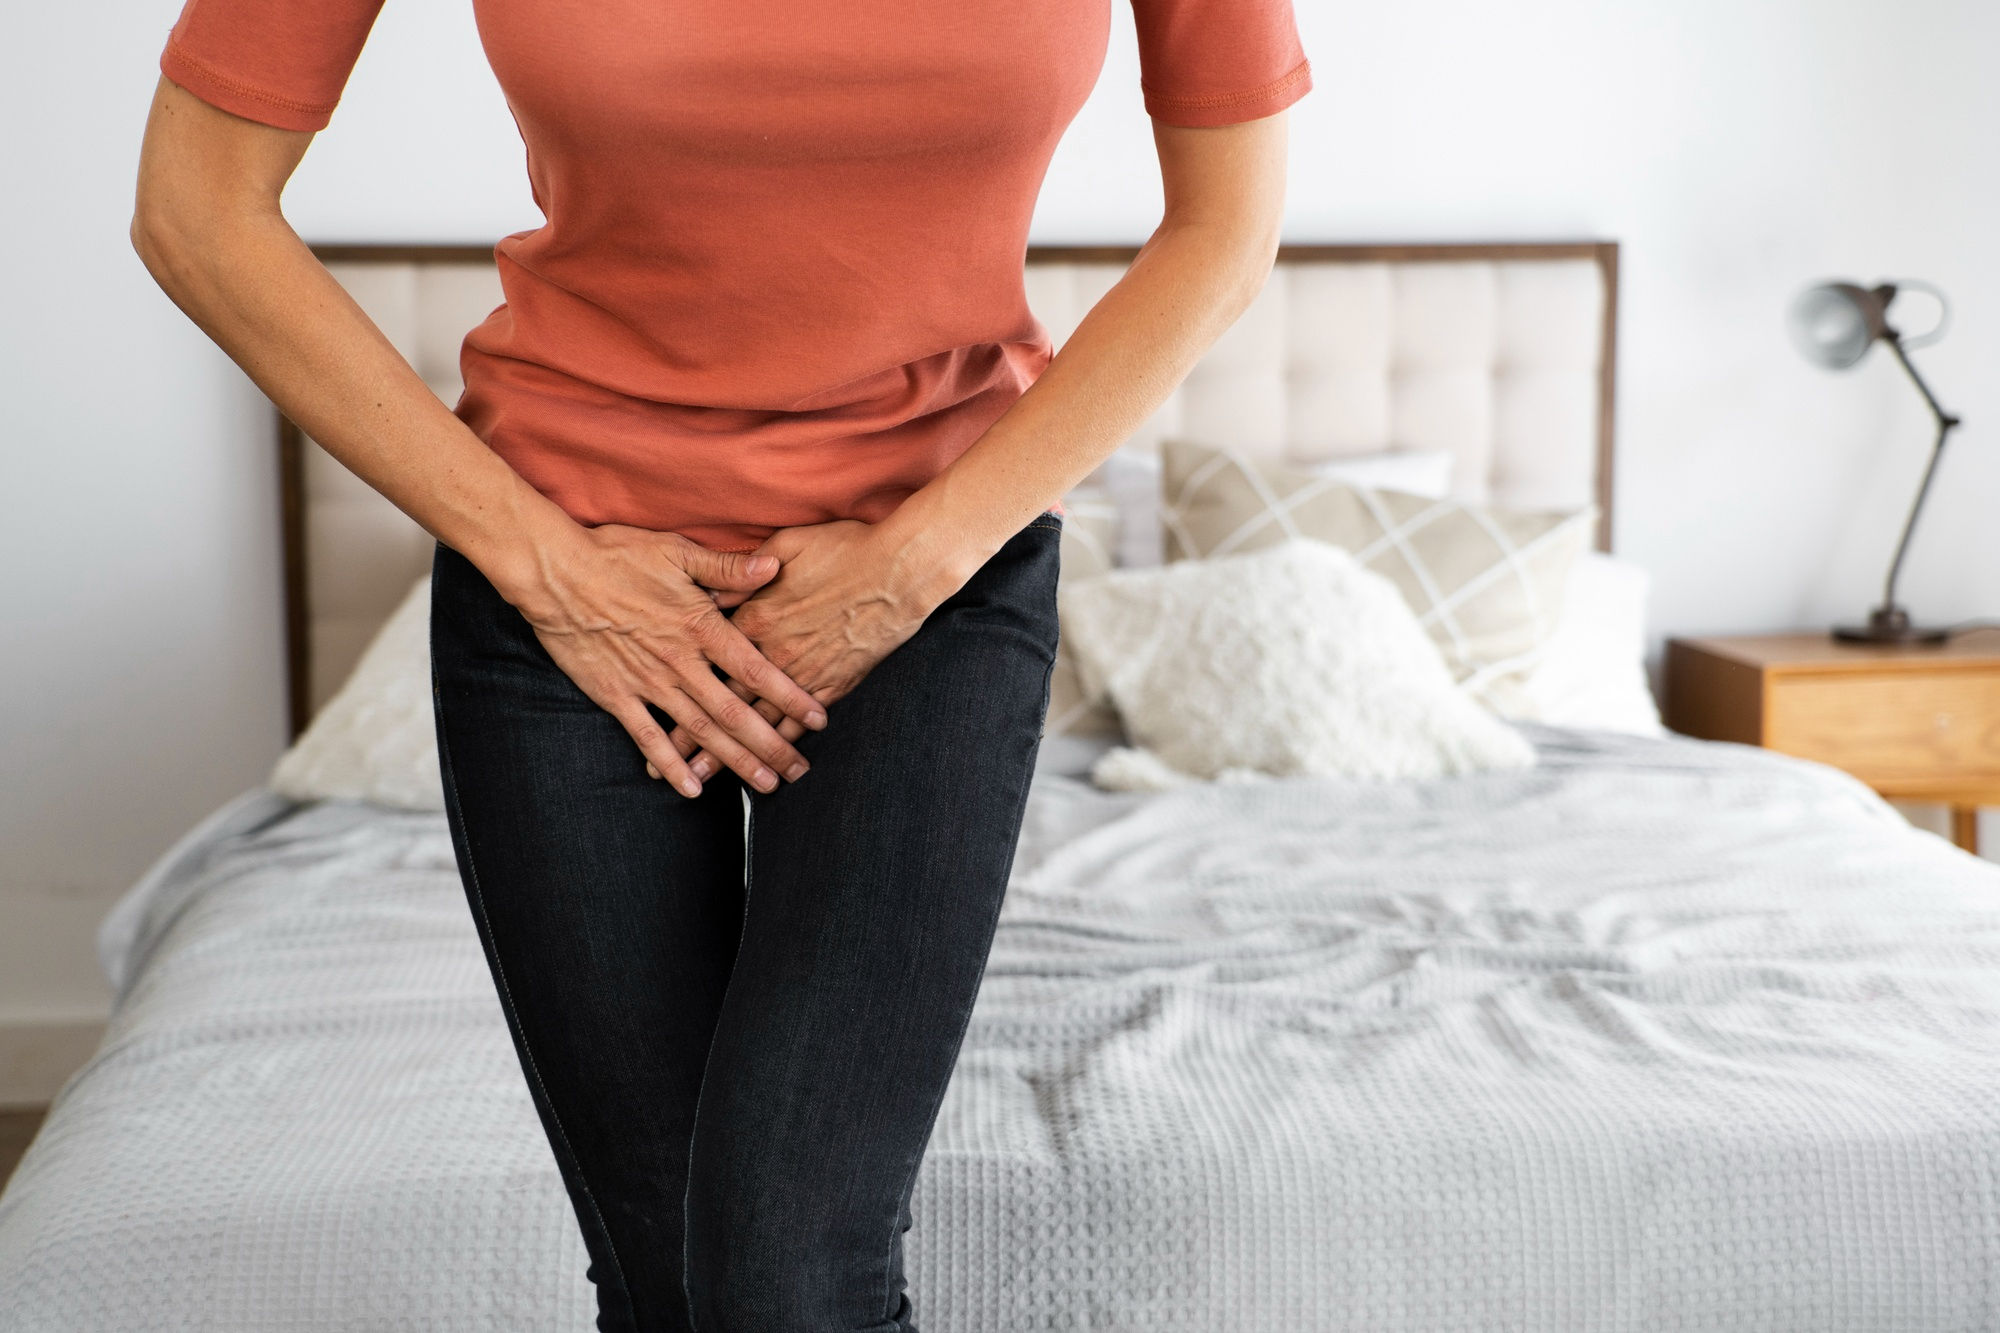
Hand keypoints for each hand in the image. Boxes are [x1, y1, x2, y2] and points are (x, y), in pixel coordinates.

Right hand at [511, 523, 827, 797]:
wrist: (554, 574)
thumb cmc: (618, 556)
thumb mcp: (677, 551)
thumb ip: (727, 567)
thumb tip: (773, 567)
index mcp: (700, 626)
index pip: (756, 669)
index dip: (790, 695)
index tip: (819, 717)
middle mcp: (679, 661)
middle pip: (734, 711)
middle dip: (771, 744)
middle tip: (800, 770)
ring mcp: (647, 682)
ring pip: (700, 730)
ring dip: (734, 760)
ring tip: (764, 785)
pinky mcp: (615, 695)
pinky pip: (647, 736)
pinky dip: (670, 764)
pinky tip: (692, 788)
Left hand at [664, 520, 944, 783]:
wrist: (898, 571)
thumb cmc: (845, 549)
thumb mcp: (787, 543)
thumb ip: (745, 567)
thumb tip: (713, 584)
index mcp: (754, 616)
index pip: (703, 656)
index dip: (674, 680)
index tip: (650, 698)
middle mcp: (770, 652)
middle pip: (720, 698)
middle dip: (689, 734)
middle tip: (658, 762)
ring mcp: (801, 672)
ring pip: (756, 720)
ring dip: (728, 753)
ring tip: (703, 779)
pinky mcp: (831, 684)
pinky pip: (799, 723)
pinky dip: (781, 745)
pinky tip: (767, 767)